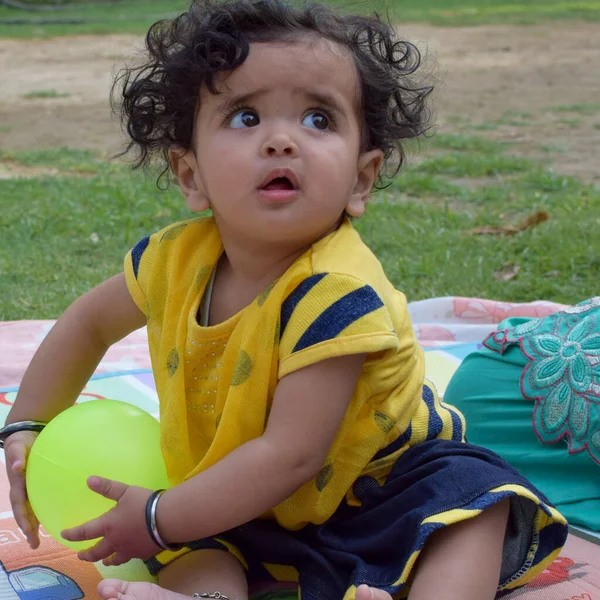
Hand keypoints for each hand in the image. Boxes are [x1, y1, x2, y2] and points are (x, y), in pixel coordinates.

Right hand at [4, 431, 40, 548]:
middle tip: (35, 544)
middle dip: (28, 528)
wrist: (26, 433)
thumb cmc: (21, 441)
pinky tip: (56, 516)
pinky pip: (41, 498)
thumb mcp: (18, 446)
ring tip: (39, 540)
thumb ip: (18, 456)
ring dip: (34, 524)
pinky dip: (46, 508)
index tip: (28, 532)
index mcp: (17, 483)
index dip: (23, 519)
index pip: (20, 504)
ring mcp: (29, 487)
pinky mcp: (38, 483)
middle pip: (24, 512)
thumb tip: (18, 467)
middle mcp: (22, 488)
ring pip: (31, 508)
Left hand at [61, 476, 160, 565]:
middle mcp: (115, 541)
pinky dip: (127, 556)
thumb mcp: (125, 491)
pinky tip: (130, 553)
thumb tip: (88, 479)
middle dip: (87, 555)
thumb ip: (107, 487)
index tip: (64, 535)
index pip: (85, 532)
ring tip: (105, 561)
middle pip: (96, 553)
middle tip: (81, 555)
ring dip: (106, 559)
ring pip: (113, 559)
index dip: (72, 534)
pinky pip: (131, 558)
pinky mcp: (143, 554)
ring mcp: (129, 550)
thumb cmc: (144, 503)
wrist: (166, 519)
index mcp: (108, 526)